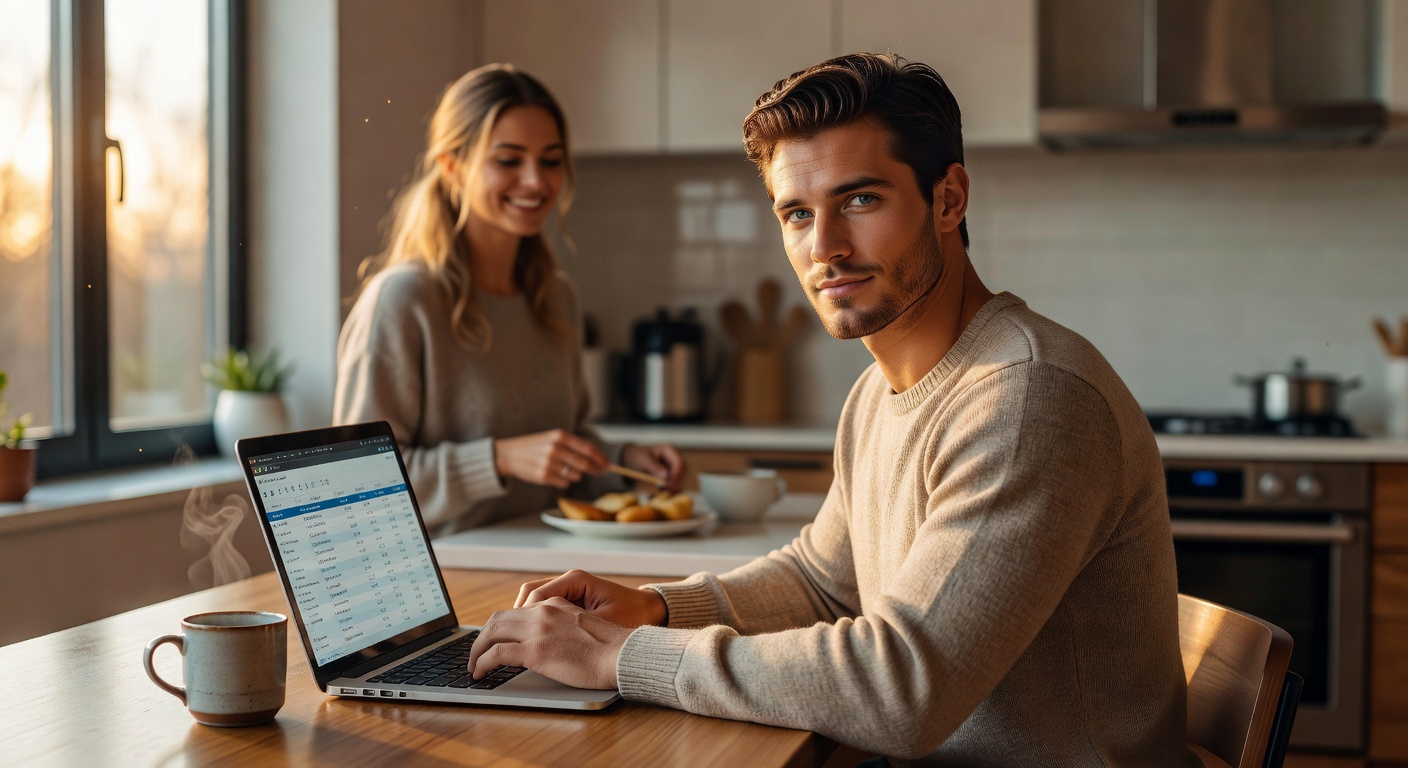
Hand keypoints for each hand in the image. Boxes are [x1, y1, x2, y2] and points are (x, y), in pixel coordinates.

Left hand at [467, 598, 630, 688]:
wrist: (621, 654)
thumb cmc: (610, 649)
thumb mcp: (584, 626)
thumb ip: (562, 627)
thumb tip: (549, 643)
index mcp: (555, 604)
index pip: (516, 611)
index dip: (500, 627)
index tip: (493, 642)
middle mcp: (543, 612)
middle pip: (497, 619)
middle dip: (481, 638)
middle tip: (476, 655)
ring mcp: (537, 630)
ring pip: (491, 632)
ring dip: (476, 650)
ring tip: (473, 667)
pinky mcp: (535, 651)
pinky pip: (496, 653)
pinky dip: (481, 663)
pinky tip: (479, 673)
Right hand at [493, 429, 608, 488]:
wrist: (509, 454)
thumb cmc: (535, 446)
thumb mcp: (553, 438)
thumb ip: (573, 446)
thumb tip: (597, 459)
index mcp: (559, 436)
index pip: (587, 448)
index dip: (600, 458)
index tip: (608, 465)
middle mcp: (555, 448)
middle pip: (584, 463)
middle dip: (596, 469)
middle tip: (601, 472)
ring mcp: (548, 463)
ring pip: (575, 475)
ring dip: (576, 475)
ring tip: (565, 469)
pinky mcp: (543, 476)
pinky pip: (564, 483)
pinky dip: (564, 481)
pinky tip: (555, 475)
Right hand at [515, 569, 667, 627]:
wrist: (651, 611)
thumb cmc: (632, 616)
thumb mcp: (602, 625)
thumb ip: (571, 630)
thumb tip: (542, 641)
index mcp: (575, 580)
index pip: (535, 595)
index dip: (521, 617)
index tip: (510, 637)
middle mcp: (568, 580)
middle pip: (528, 594)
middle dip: (511, 619)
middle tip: (498, 642)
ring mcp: (568, 589)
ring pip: (532, 599)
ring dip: (519, 619)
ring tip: (509, 642)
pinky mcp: (571, 600)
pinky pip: (542, 606)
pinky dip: (531, 619)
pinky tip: (527, 638)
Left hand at [621, 443, 684, 491]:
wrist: (631, 459)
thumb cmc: (637, 456)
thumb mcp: (643, 460)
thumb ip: (654, 467)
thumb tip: (666, 476)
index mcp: (669, 450)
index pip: (680, 462)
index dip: (677, 474)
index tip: (669, 484)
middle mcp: (673, 457)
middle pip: (682, 471)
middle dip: (675, 481)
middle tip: (666, 490)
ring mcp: (673, 466)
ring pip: (679, 478)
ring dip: (673, 486)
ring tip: (662, 491)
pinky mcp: (670, 474)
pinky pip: (674, 482)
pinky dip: (670, 488)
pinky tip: (662, 491)